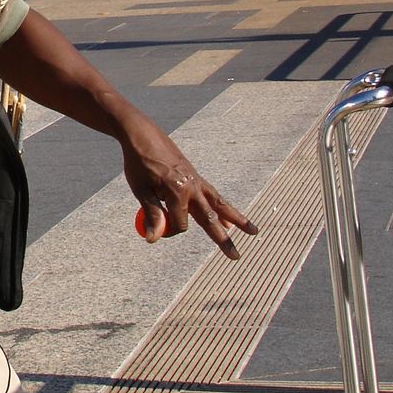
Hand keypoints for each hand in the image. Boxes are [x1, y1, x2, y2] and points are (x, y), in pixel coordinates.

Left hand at [123, 131, 256, 259]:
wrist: (143, 136)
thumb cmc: (139, 163)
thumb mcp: (141, 190)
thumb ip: (152, 214)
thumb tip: (153, 239)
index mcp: (177, 191)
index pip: (179, 224)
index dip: (167, 230)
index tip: (154, 226)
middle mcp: (192, 187)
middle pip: (210, 219)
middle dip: (222, 240)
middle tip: (235, 257)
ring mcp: (197, 182)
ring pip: (220, 205)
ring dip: (237, 220)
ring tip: (253, 232)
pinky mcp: (196, 178)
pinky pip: (213, 196)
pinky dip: (223, 208)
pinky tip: (229, 220)